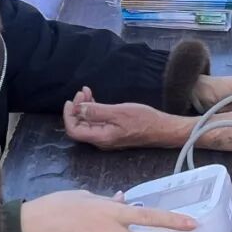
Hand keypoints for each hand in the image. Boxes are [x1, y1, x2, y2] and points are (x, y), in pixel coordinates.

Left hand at [64, 87, 189, 148]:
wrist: (162, 129)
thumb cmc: (144, 120)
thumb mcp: (119, 112)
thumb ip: (97, 111)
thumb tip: (78, 109)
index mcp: (101, 137)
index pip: (74, 130)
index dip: (69, 116)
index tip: (71, 101)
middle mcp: (101, 140)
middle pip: (79, 126)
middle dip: (77, 108)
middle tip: (82, 93)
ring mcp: (107, 136)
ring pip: (88, 123)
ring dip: (85, 107)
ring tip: (87, 92)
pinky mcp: (113, 132)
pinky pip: (97, 122)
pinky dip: (93, 110)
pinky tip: (94, 99)